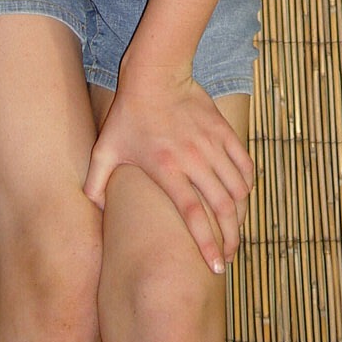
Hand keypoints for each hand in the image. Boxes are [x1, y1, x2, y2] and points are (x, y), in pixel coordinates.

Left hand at [83, 68, 254, 274]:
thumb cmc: (129, 114)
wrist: (156, 74)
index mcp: (167, 169)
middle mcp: (194, 159)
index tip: (216, 267)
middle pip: (223, 207)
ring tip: (236, 229)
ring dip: (241, 214)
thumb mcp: (106, 148)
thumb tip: (94, 209)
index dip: (207, 244)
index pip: (193, 215)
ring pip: (238, 188)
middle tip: (230, 255)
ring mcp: (211, 144)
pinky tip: (243, 196)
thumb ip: (95, 181)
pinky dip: (247, 183)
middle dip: (230, 238)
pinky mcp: (223, 130)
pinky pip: (244, 163)